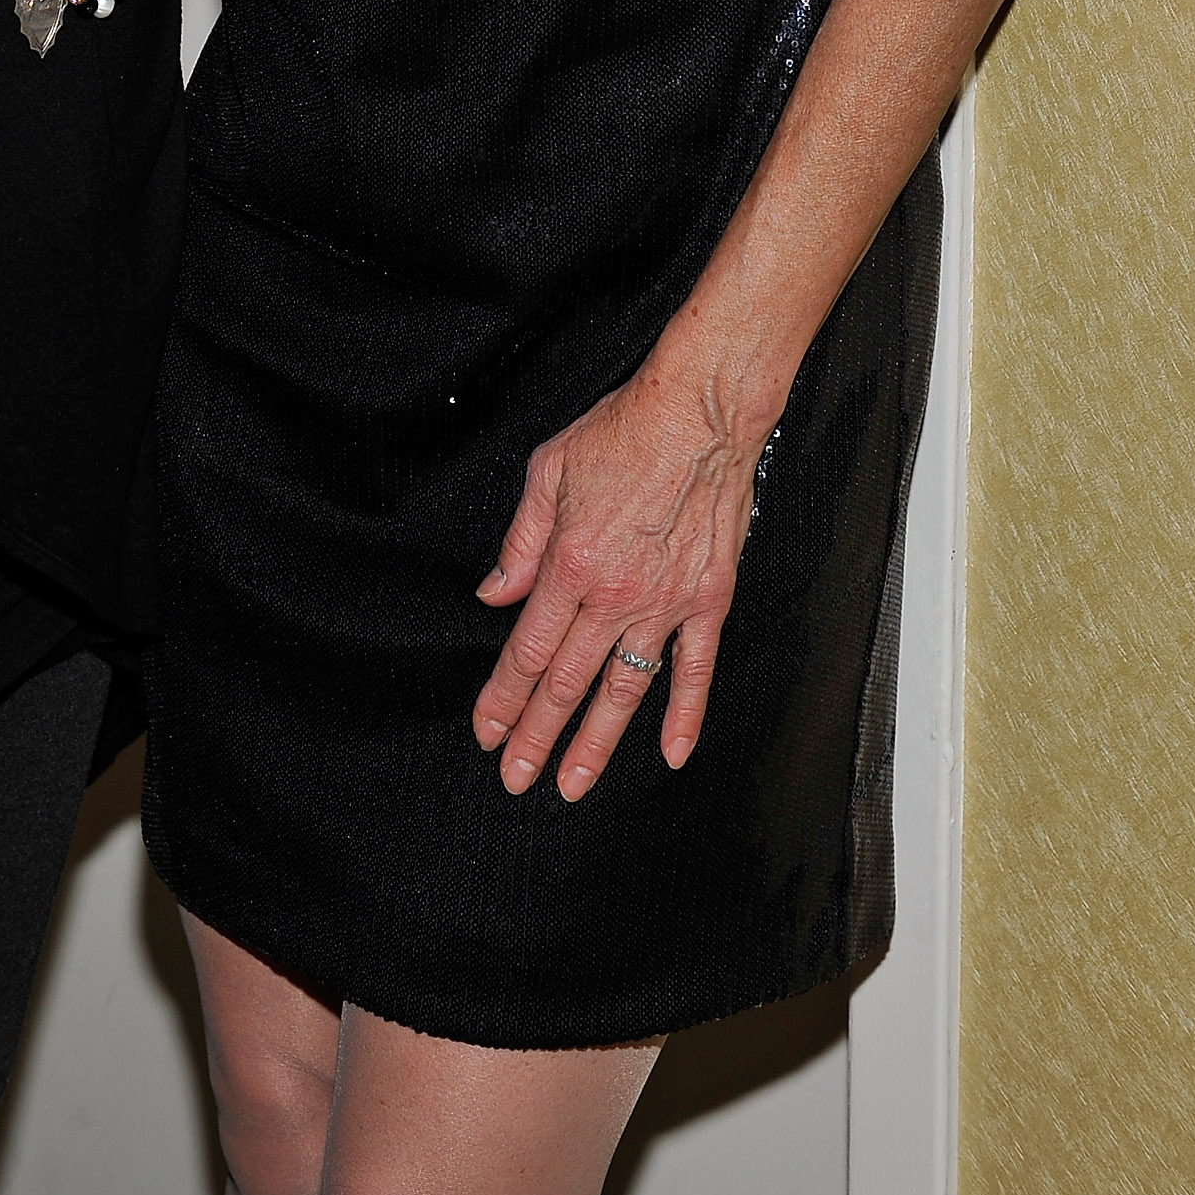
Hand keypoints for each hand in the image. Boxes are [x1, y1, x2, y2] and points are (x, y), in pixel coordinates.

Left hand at [472, 368, 763, 800]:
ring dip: (596, 742)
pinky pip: (695, 669)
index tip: (487, 730)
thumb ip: (519, 542)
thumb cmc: (624, 431)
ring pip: (624, 689)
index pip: (527, 650)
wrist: (700, 411)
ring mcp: (665, 602)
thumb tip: (494, 594)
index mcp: (569, 564)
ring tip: (574, 782)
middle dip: (535, 735)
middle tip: (515, 776)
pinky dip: (685, 715)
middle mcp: (614, 594)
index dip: (503, 697)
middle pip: (567, 682)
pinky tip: (673, 754)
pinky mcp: (708, 599)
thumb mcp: (548, 472)